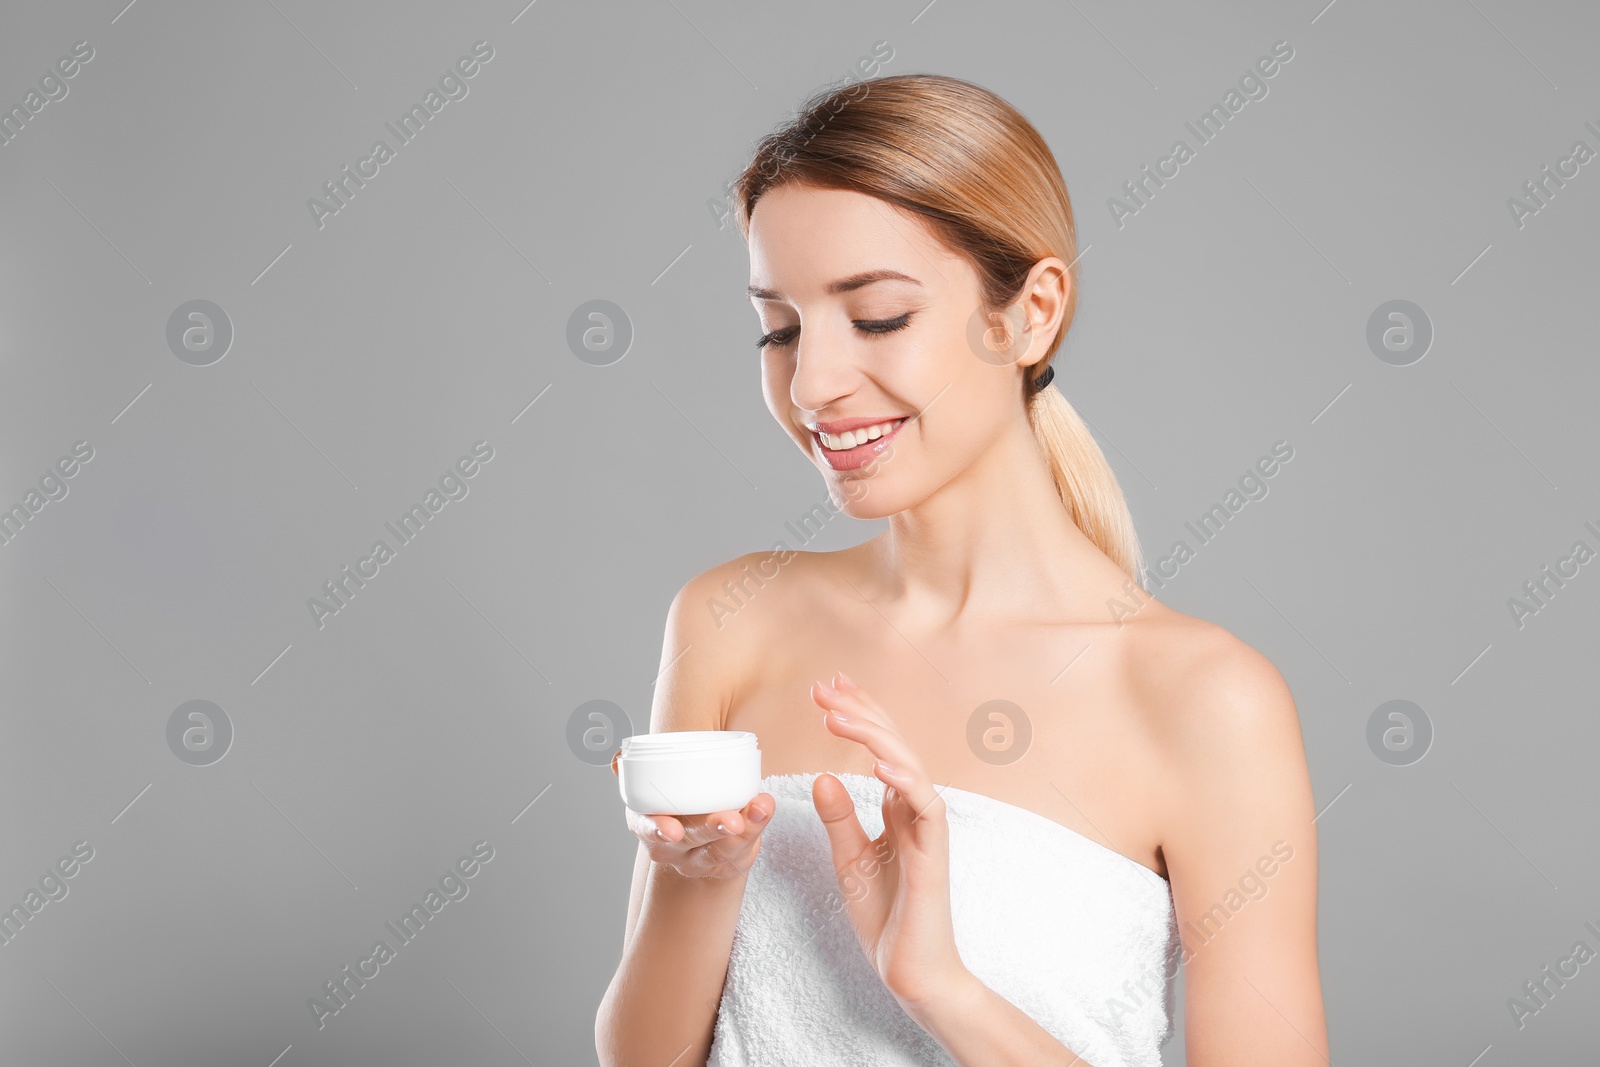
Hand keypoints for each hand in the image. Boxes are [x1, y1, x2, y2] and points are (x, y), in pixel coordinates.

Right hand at [615, 755, 774, 879]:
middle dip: (712, 829)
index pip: (646, 829)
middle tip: (732, 820)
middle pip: (691, 840)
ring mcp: (700, 859)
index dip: (656, 830)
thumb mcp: (653, 784)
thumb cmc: (674, 796)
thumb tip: (616, 758)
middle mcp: (671, 848)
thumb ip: (639, 768)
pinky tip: (765, 807)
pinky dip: (758, 826)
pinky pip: (744, 849)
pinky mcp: (728, 863)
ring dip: (745, 828)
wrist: (696, 830)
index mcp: (646, 823)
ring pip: (722, 849)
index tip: (672, 830)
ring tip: (761, 806)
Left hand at [810, 671, 967, 1009]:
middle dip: (860, 713)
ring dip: (874, 737)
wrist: (912, 973)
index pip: (879, 749)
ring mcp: (928, 830)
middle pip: (893, 747)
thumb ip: (839, 818)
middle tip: (824, 688)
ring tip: (837, 716)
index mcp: (898, 809)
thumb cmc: (888, 918)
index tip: (827, 688)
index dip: (858, 716)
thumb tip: (823, 775)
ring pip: (909, 767)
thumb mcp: (850, 861)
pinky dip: (905, 782)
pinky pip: (927, 808)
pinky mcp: (934, 854)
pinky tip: (878, 764)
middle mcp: (916, 811)